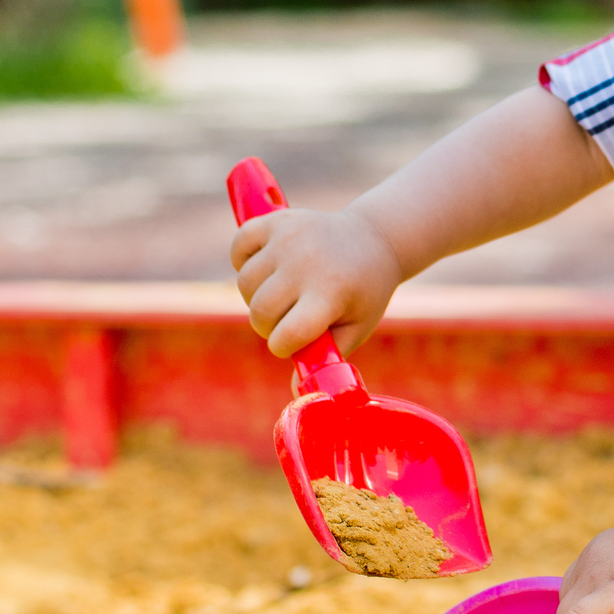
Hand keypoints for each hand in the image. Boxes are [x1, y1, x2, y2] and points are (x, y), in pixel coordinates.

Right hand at [230, 206, 402, 357]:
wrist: (375, 238)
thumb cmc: (364, 291)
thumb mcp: (357, 327)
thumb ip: (326, 358)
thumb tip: (297, 392)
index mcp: (330, 292)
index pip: (285, 335)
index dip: (285, 347)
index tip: (296, 341)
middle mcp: (307, 263)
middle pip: (260, 312)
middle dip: (270, 326)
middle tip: (290, 318)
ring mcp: (289, 238)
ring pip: (245, 284)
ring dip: (257, 297)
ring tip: (282, 293)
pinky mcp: (277, 221)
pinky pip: (238, 246)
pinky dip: (243, 260)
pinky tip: (266, 267)